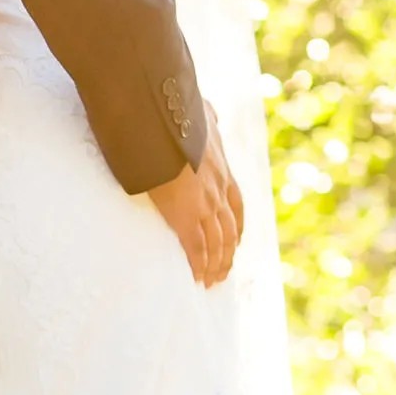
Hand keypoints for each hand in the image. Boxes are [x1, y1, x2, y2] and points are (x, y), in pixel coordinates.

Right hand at [147, 109, 244, 289]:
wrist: (159, 121)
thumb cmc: (172, 113)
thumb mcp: (200, 113)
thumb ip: (207, 118)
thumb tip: (211, 115)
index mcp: (222, 168)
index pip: (236, 205)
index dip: (236, 226)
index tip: (235, 241)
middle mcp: (218, 189)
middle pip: (230, 230)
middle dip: (228, 253)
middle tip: (222, 271)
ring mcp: (204, 204)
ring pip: (217, 244)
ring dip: (217, 265)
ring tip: (211, 281)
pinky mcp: (185, 214)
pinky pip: (196, 248)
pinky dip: (199, 266)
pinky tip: (198, 278)